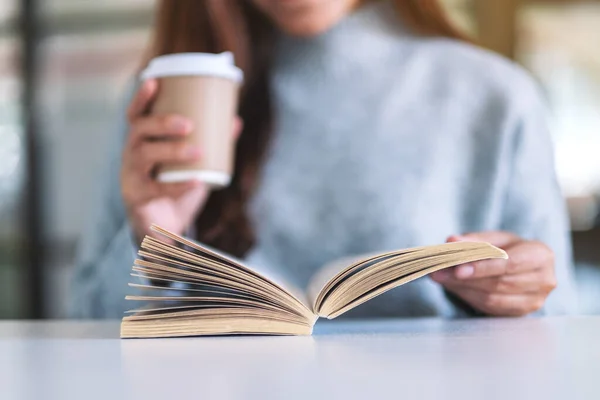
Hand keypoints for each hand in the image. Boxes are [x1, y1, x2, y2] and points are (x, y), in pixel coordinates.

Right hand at [121, 79, 241, 242]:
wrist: (164, 230)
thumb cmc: (177, 189)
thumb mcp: (196, 165)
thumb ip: (214, 143)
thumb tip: (235, 120)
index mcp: (142, 142)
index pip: (136, 115)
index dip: (141, 98)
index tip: (154, 81)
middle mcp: (131, 155)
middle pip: (138, 131)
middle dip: (161, 123)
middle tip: (188, 124)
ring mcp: (130, 177)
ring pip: (143, 156)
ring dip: (171, 151)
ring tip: (197, 151)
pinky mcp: (137, 199)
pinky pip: (156, 190)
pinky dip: (179, 185)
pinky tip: (198, 181)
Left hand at [430, 231, 556, 315]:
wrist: (523, 265)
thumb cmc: (509, 248)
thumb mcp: (494, 238)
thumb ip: (474, 240)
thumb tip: (452, 241)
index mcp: (541, 255)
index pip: (510, 264)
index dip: (483, 267)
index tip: (458, 268)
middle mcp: (544, 280)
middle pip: (500, 283)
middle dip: (466, 279)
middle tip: (439, 272)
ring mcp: (535, 300)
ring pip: (493, 298)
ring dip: (463, 289)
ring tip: (441, 278)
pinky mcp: (521, 313)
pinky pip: (491, 308)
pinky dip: (469, 298)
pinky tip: (454, 287)